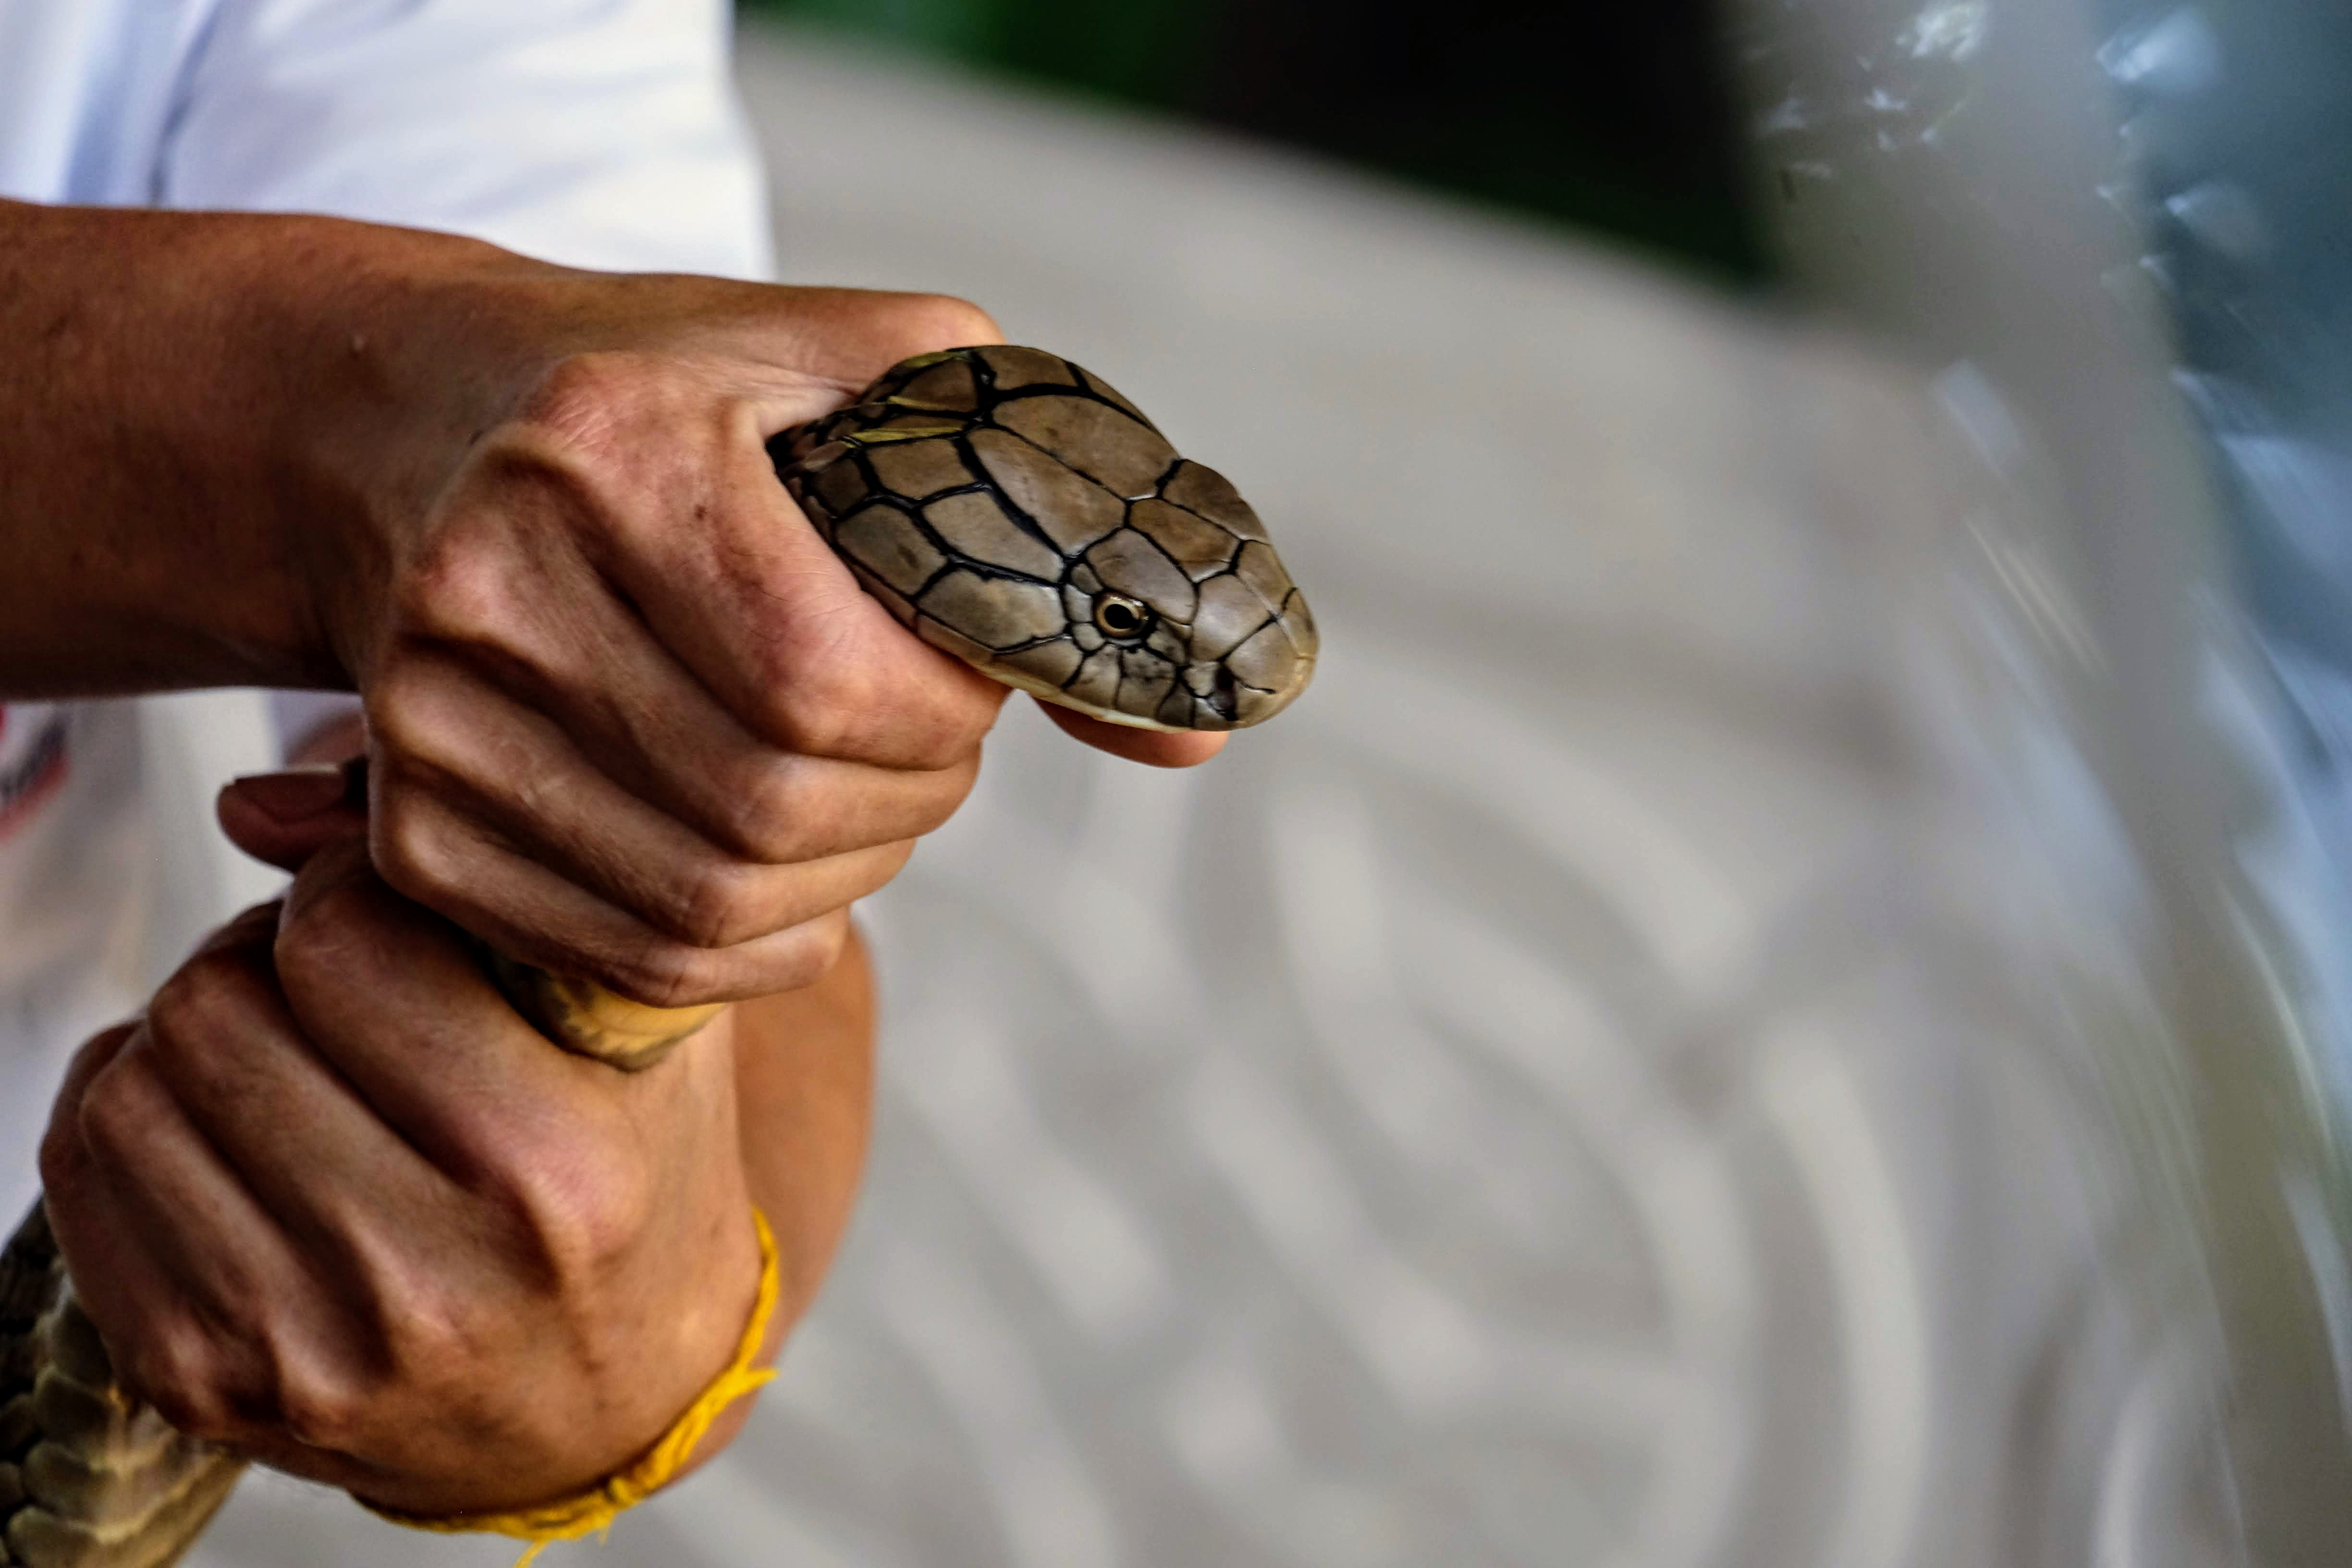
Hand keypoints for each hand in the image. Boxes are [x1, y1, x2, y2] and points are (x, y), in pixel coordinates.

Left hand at [36, 824, 863, 1514]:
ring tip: (286, 1050)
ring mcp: (302, 1347)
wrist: (610, 1403)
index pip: (345, 945)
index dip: (351, 889)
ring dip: (195, 1034)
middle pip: (220, 1008)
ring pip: (135, 1086)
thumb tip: (256, 802)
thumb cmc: (635, 1177)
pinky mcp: (208, 1385)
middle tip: (331, 977)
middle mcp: (427, 1277)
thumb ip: (491, 892)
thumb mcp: (635, 1024)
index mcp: (557, 1170)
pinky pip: (86, 1175)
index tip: (393, 910)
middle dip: (264, 958)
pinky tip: (231, 1121)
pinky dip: (141, 1111)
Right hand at [318, 265, 1226, 1005]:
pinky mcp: (416, 831)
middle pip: (773, 806)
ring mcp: (431, 724)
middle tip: (922, 738)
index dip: (944, 715)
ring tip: (856, 785)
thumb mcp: (885, 378)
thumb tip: (1198, 732)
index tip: (963, 679)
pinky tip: (783, 859)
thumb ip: (1047, 520)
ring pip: (714, 902)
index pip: (827, 678)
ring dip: (846, 874)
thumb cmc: (692, 395)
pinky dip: (759, 939)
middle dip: (910, 797)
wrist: (426, 425)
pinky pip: (641, 958)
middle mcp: (492, 591)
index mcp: (615, 450)